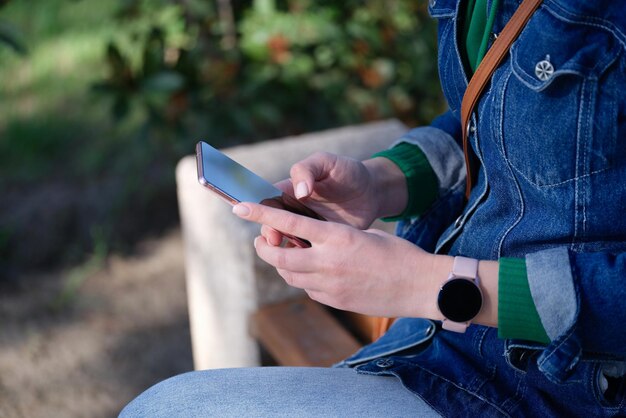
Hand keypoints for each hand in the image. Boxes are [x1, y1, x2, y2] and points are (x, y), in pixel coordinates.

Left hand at [233, 202, 442, 318]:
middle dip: (264, 248)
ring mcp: (331, 286)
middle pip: (279, 258)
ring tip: (286, 253)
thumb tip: (308, 241)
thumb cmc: (397, 253)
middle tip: (260, 240)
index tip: (239, 207)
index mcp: (337, 237)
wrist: (421, 285)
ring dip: (282, 264)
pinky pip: (308, 289)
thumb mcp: (363, 234)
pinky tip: (314, 271)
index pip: (290, 224)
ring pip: (290, 276)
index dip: (261, 214)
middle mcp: (329, 262)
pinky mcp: (336, 302)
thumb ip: (332, 237)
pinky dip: (303, 279)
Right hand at [264, 152, 407, 245]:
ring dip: (284, 249)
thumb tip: (299, 192)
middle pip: (272, 226)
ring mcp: (307, 228)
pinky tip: (309, 260)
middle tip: (276, 240)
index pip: (267, 204)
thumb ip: (308, 170)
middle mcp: (294, 211)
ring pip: (287, 243)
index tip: (265, 222)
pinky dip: (304, 259)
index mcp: (290, 191)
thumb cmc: (347, 172)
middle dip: (270, 234)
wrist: (373, 191)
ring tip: (292, 251)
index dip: (260, 214)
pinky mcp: (321, 242)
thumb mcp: (327, 162)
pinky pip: (307, 254)